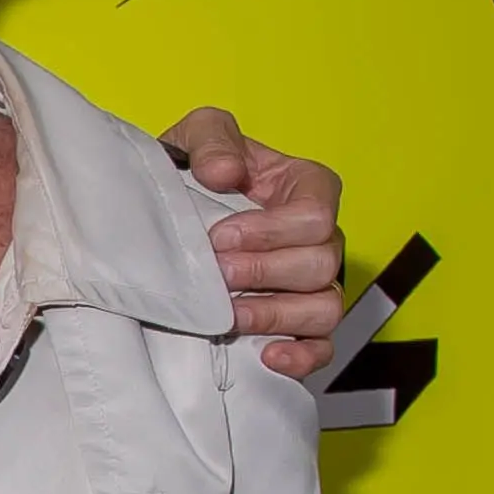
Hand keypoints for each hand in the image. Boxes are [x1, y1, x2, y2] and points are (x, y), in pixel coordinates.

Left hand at [161, 108, 345, 381]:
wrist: (168, 215)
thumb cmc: (194, 171)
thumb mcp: (197, 136)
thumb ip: (213, 141)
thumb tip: (224, 173)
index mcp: (307, 188)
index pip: (316, 213)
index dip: (270, 230)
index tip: (220, 237)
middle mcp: (320, 238)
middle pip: (321, 263)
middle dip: (263, 272)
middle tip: (216, 275)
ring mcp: (313, 285)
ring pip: (324, 308)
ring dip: (274, 314)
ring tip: (228, 315)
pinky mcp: (298, 325)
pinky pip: (321, 348)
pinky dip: (302, 357)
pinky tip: (268, 356)